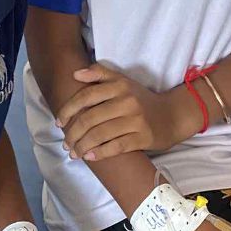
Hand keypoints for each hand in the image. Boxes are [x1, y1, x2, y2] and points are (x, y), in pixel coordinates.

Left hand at [57, 64, 197, 159]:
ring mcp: (135, 120)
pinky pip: (116, 146)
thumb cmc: (141, 100)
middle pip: (90, 118)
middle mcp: (126, 101)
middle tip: (66, 142)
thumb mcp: (123, 81)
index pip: (86, 96)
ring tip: (74, 153)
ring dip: (83, 146)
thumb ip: (100, 73)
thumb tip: (75, 74)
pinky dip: (100, 153)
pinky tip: (90, 156)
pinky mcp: (143, 137)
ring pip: (100, 134)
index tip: (59, 122)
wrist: (171, 115)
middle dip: (73, 133)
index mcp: (119, 86)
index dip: (69, 110)